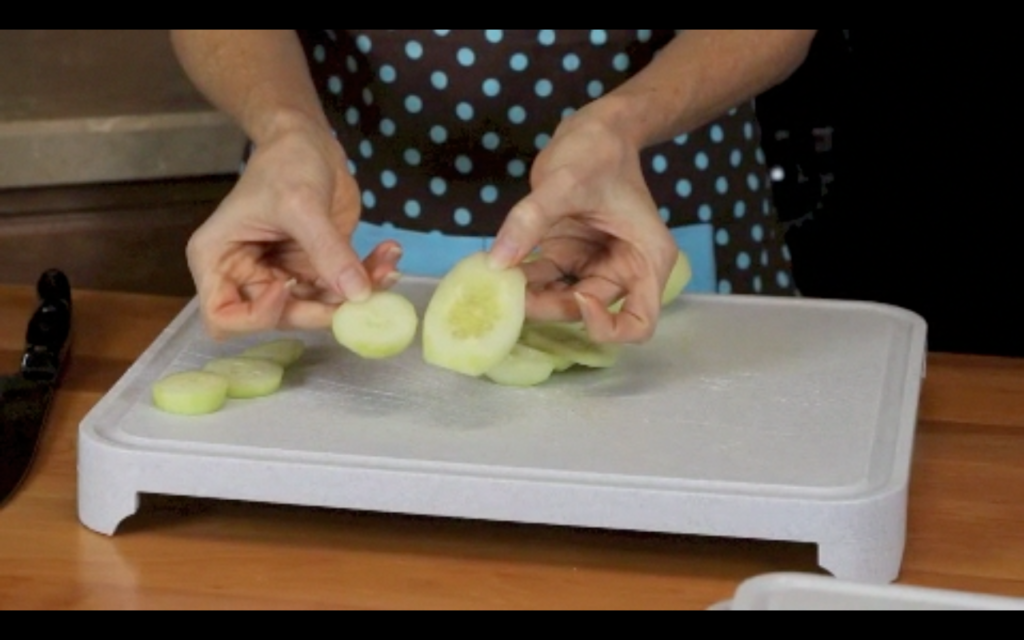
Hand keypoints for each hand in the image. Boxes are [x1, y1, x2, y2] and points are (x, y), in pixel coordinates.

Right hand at [186, 121, 401, 339]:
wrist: (310, 142)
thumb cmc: (286, 162)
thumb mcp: (301, 203)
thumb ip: (327, 250)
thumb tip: (358, 295)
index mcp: (219, 261)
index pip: (223, 319)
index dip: (258, 316)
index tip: (289, 286)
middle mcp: (247, 278)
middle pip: (280, 319)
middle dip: (323, 309)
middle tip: (360, 292)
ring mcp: (283, 277)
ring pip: (319, 310)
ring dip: (356, 295)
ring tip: (387, 267)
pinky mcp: (315, 272)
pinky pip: (341, 292)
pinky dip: (368, 280)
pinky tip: (388, 256)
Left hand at [488, 106, 679, 343]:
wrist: (593, 127)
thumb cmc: (597, 150)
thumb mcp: (564, 183)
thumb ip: (530, 221)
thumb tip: (496, 262)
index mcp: (647, 259)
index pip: (640, 323)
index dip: (607, 326)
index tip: (576, 295)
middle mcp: (625, 270)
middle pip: (591, 315)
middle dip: (552, 308)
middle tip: (511, 294)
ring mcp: (595, 266)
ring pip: (562, 302)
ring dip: (532, 297)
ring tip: (497, 282)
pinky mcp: (569, 257)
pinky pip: (545, 281)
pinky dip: (523, 279)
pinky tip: (496, 267)